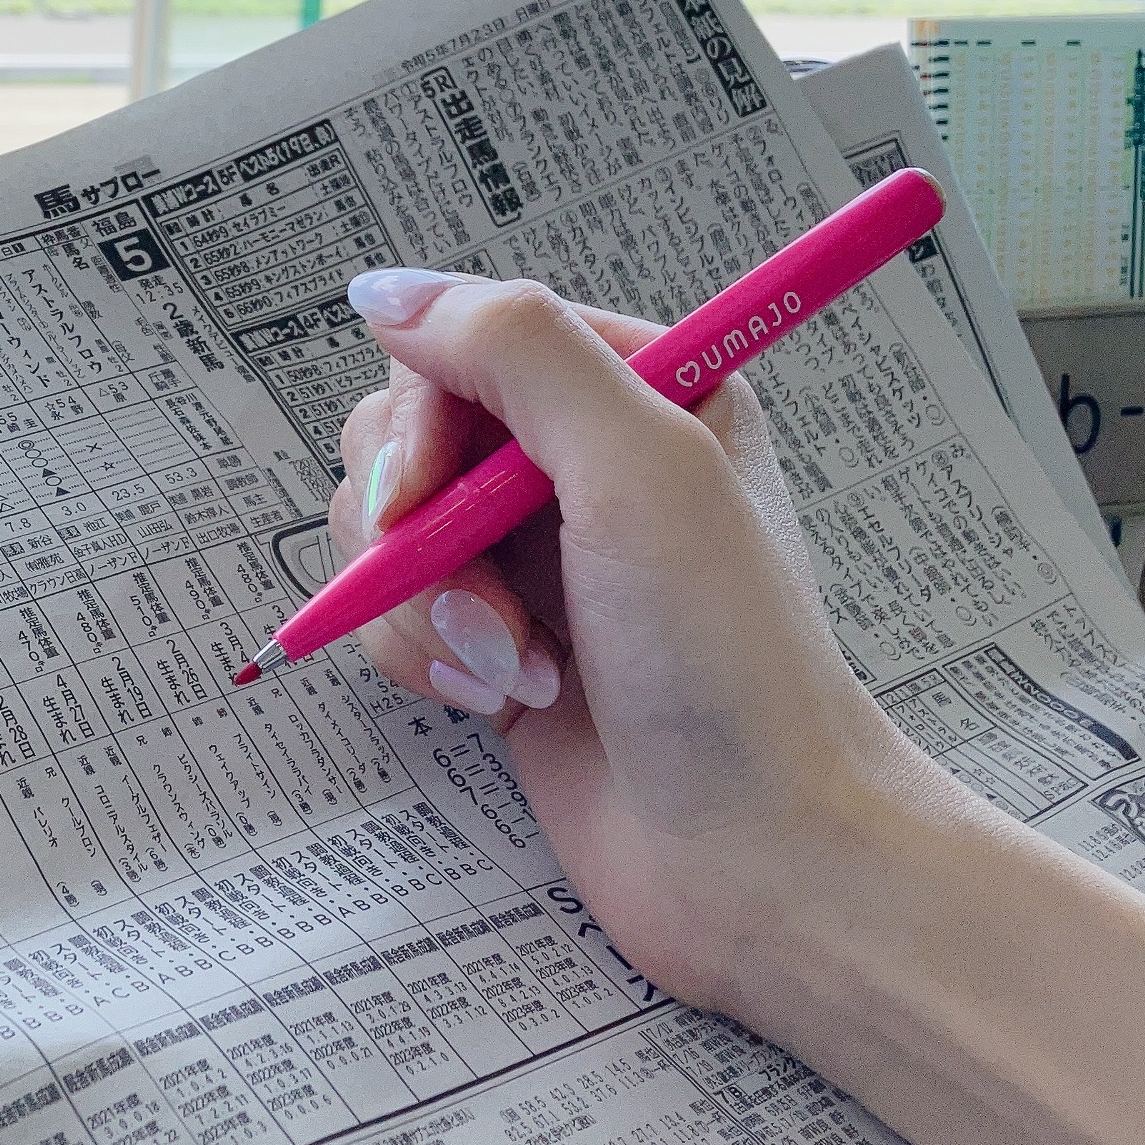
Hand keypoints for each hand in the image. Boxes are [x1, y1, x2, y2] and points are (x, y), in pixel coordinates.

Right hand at [331, 269, 915, 1015]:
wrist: (759, 854)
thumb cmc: (728, 661)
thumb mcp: (638, 466)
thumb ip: (515, 351)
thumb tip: (384, 290)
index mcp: (641, 387)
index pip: (465, 343)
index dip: (422, 419)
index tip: (426, 495)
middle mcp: (582, 461)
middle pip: (405, 433)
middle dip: (416, 526)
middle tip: (484, 598)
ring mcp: (536, 557)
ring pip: (385, 530)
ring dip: (427, 605)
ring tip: (512, 664)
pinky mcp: (500, 642)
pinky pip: (398, 613)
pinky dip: (427, 657)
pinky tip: (503, 700)